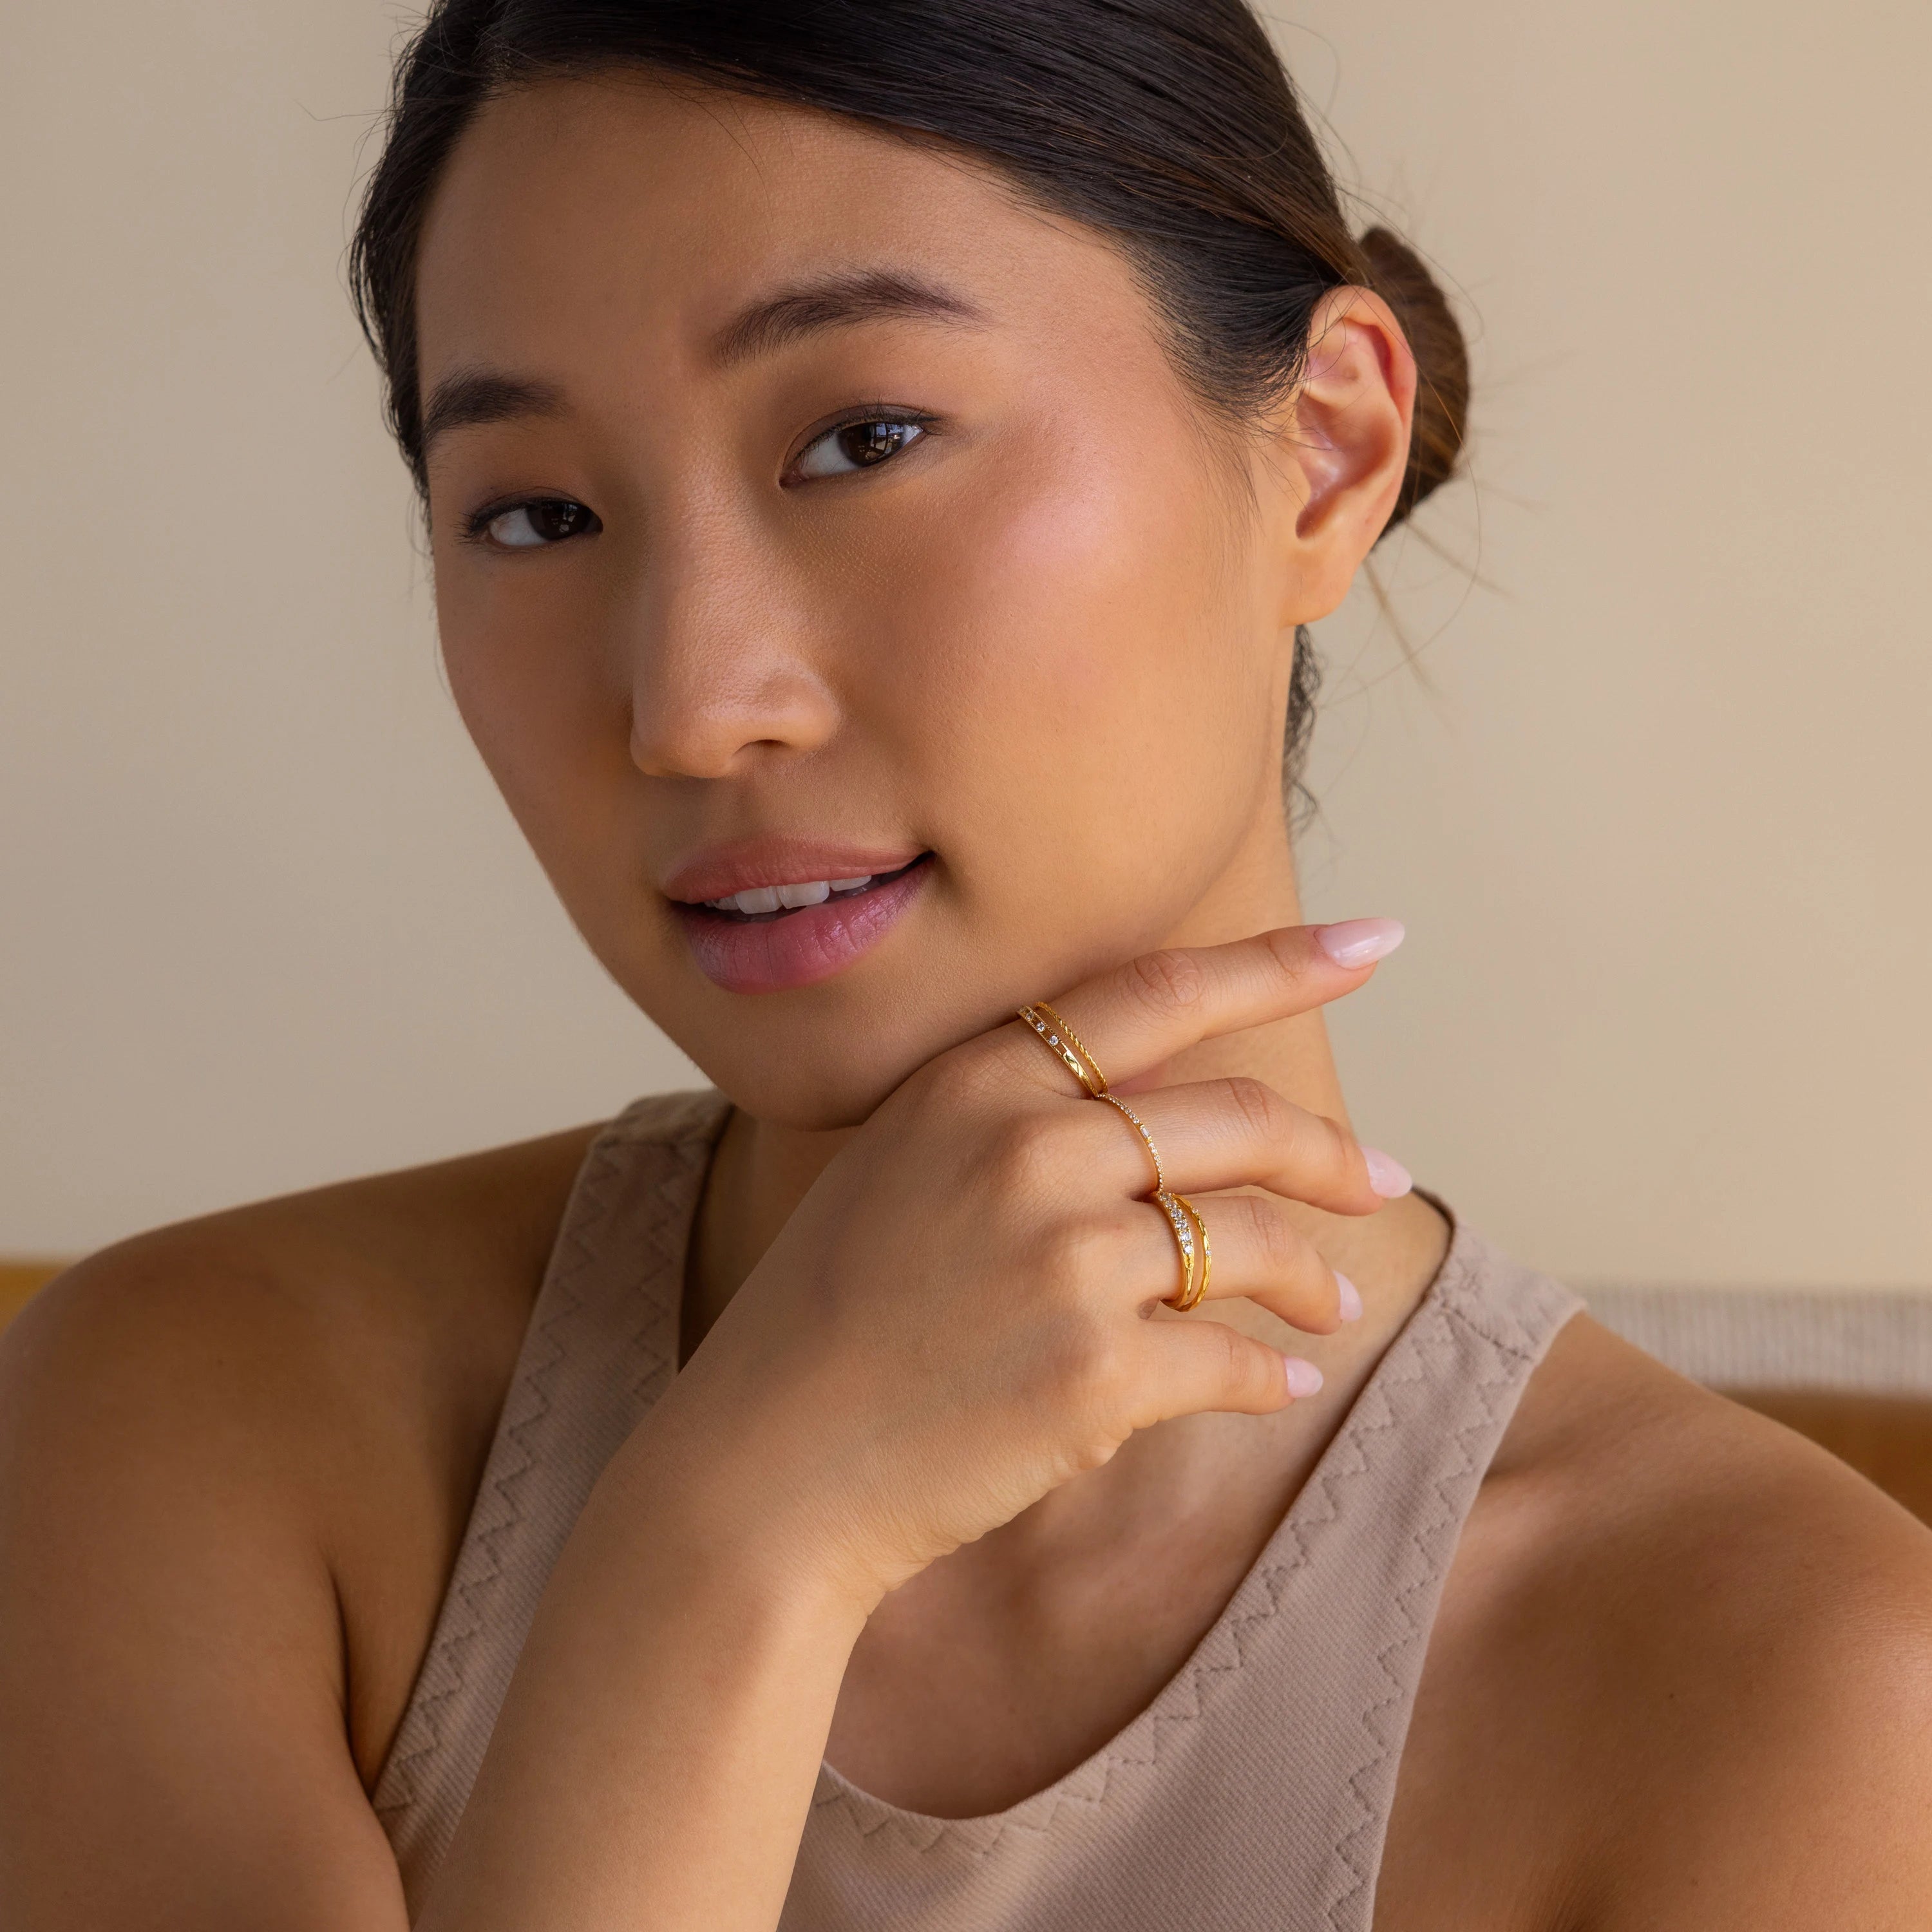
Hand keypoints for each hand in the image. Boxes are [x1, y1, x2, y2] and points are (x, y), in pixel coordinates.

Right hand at [639, 922, 1407, 1613]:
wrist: (766, 1465)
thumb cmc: (832, 1316)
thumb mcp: (906, 1166)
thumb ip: (1022, 1118)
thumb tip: (1168, 1117)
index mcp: (977, 1080)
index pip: (1159, 991)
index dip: (1280, 962)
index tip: (1372, 943)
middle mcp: (1027, 1146)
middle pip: (1236, 1122)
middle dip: (1332, 1152)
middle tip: (1382, 1176)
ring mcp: (1063, 1256)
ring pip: (1250, 1243)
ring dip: (1310, 1276)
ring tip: (1331, 1305)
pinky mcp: (1094, 1369)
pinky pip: (1230, 1358)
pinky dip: (1269, 1374)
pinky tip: (1282, 1382)